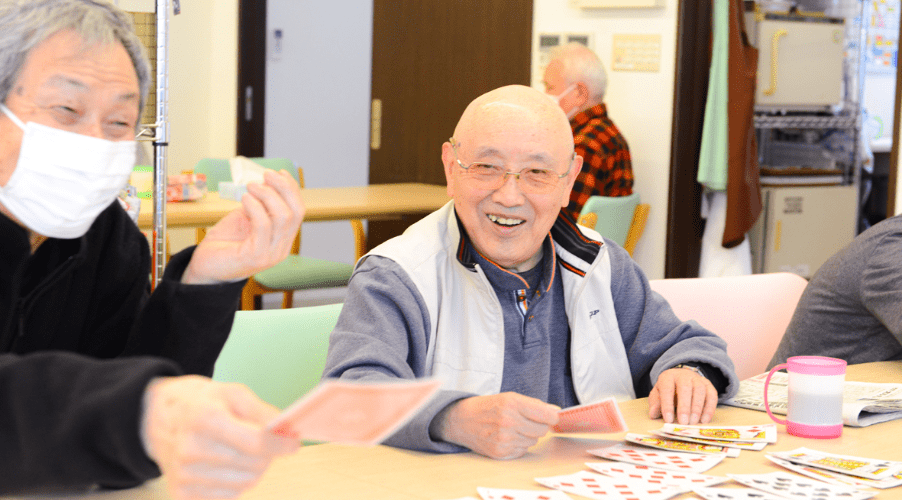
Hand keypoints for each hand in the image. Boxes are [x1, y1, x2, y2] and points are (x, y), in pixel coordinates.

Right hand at [141, 376, 298, 498]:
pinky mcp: (182, 494)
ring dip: (254, 469)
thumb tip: (287, 431)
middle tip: (264, 441)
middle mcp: (192, 450)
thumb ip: (262, 411)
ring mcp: (185, 475)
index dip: (280, 444)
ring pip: (246, 483)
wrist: (152, 418)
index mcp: (205, 419)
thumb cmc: (198, 403)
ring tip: (240, 450)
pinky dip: (236, 482)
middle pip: (254, 465)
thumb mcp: (231, 392)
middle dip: (268, 454)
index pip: (255, 443)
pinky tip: (225, 464)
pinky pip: (229, 496)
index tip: (294, 443)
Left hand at [182, 169, 304, 283]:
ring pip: (283, 217)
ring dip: (267, 195)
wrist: (205, 268)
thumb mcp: (247, 219)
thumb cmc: (225, 243)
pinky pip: (263, 226)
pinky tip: (245, 199)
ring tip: (250, 186)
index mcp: (282, 239)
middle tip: (266, 175)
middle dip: (284, 188)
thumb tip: (265, 183)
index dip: (292, 189)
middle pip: (296, 212)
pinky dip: (256, 207)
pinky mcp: (255, 256)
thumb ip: (260, 207)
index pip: (298, 211)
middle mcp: (281, 248)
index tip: (279, 172)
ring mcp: (270, 254)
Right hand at [431, 392, 558, 459]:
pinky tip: (507, 437)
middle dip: (538, 426)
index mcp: (512, 404)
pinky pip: (522, 451)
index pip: (547, 416)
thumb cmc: (488, 407)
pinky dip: (518, 445)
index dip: (552, 417)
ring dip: (527, 435)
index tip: (551, 416)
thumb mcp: (509, 397)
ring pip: (533, 441)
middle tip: (526, 421)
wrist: (461, 420)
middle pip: (542, 430)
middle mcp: (509, 421)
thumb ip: (534, 405)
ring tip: (512, 428)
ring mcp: (504, 439)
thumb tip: (556, 412)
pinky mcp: (500, 452)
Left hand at [647, 367, 717, 424]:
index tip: (668, 420)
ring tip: (693, 422)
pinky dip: (709, 408)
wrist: (681, 379)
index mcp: (668, 376)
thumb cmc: (668, 390)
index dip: (667, 405)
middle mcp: (684, 375)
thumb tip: (653, 414)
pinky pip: (712, 395)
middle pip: (685, 388)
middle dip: (684, 406)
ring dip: (697, 408)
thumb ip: (655, 404)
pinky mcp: (708, 385)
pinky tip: (704, 420)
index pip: (667, 389)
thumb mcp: (658, 395)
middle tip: (684, 422)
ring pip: (699, 390)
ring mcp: (697, 379)